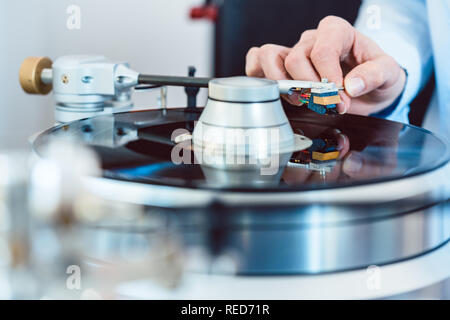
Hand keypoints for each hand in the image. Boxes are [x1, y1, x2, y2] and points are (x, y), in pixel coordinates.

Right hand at [245, 16, 405, 114]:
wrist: (369, 89)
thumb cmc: (376, 76)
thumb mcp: (389, 74)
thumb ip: (375, 75)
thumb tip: (352, 86)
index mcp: (337, 32)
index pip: (322, 49)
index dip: (327, 76)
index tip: (339, 97)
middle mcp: (312, 40)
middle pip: (295, 58)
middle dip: (309, 88)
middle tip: (328, 106)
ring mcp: (293, 52)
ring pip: (269, 57)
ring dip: (281, 84)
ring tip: (301, 101)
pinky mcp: (280, 68)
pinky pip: (256, 61)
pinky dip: (259, 76)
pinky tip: (276, 92)